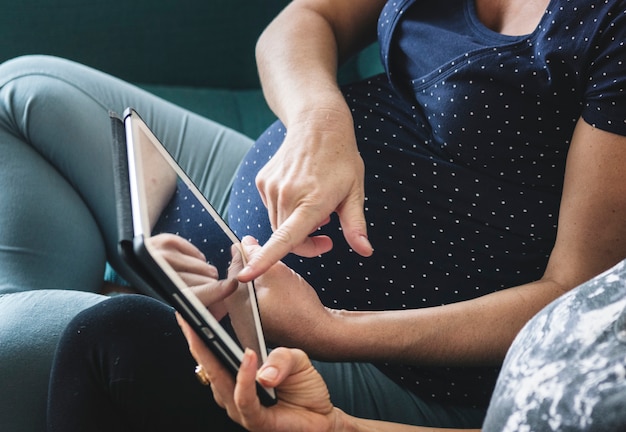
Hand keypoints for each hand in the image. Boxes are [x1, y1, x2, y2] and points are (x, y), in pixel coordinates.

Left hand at [147, 233, 236, 319]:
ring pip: (203, 267)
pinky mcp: (166, 241)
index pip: (193, 295)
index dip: (214, 292)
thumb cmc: (150, 293)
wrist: (126, 270)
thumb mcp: (166, 309)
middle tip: (209, 293)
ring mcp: (162, 254)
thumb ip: (193, 309)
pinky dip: (197, 261)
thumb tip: (221, 310)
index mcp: (158, 295)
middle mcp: (159, 272)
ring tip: (193, 280)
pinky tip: (189, 267)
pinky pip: (197, 254)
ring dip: (204, 275)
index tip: (230, 287)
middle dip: (211, 289)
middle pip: (204, 281)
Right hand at [177, 315, 338, 431]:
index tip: (189, 310)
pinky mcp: (254, 421)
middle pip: (208, 364)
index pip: (212, 351)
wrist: (323, 418)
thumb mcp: (296, 359)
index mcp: (236, 373)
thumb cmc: (305, 388)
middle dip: (196, 339)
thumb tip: (258, 365)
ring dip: (214, 356)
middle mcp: (233, 391)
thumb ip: (280, 357)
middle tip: (189, 316)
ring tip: (211, 332)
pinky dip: (244, 377)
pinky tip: (248, 357)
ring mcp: (240, 408)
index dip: (199, 332)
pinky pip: (243, 399)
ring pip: (220, 381)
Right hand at [238, 109, 372, 281]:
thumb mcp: (355, 191)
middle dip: (305, 243)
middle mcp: (287, 195)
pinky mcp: (262, 181)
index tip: (246, 276)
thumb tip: (366, 252)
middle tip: (327, 235)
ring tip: (315, 207)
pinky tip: (301, 193)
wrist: (318, 124)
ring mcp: (271, 187)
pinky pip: (271, 208)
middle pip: (285, 239)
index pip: (285, 238)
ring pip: (277, 224)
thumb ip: (355, 225)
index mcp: (311, 201)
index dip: (265, 259)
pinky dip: (285, 210)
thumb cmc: (341, 159)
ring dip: (294, 226)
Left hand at [240, 236, 338, 356]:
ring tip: (273, 276)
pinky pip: (255, 307)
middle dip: (249, 270)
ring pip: (247, 295)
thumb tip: (244, 244)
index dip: (242, 255)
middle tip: (264, 260)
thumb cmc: (300, 308)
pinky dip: (262, 296)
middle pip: (238, 284)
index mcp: (237, 305)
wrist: (320, 333)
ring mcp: (248, 329)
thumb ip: (256, 255)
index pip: (232, 271)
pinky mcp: (260, 331)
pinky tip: (277, 293)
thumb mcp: (276, 272)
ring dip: (256, 282)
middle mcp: (238, 320)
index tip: (250, 246)